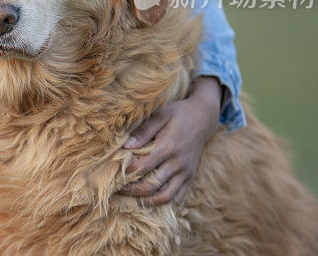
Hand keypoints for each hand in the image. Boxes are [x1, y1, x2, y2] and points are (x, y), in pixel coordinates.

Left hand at [118, 76, 221, 205]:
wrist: (203, 118)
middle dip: (132, 190)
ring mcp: (185, 173)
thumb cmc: (178, 114)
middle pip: (151, 186)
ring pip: (165, 197)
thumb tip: (126, 146)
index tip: (114, 170)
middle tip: (116, 189)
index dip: (126, 171)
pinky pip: (177, 198)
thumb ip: (143, 131)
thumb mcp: (161, 115)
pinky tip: (148, 200)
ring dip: (146, 201)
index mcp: (168, 147)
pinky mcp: (190, 178)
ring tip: (130, 198)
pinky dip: (163, 203)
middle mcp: (178, 163)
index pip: (142, 167)